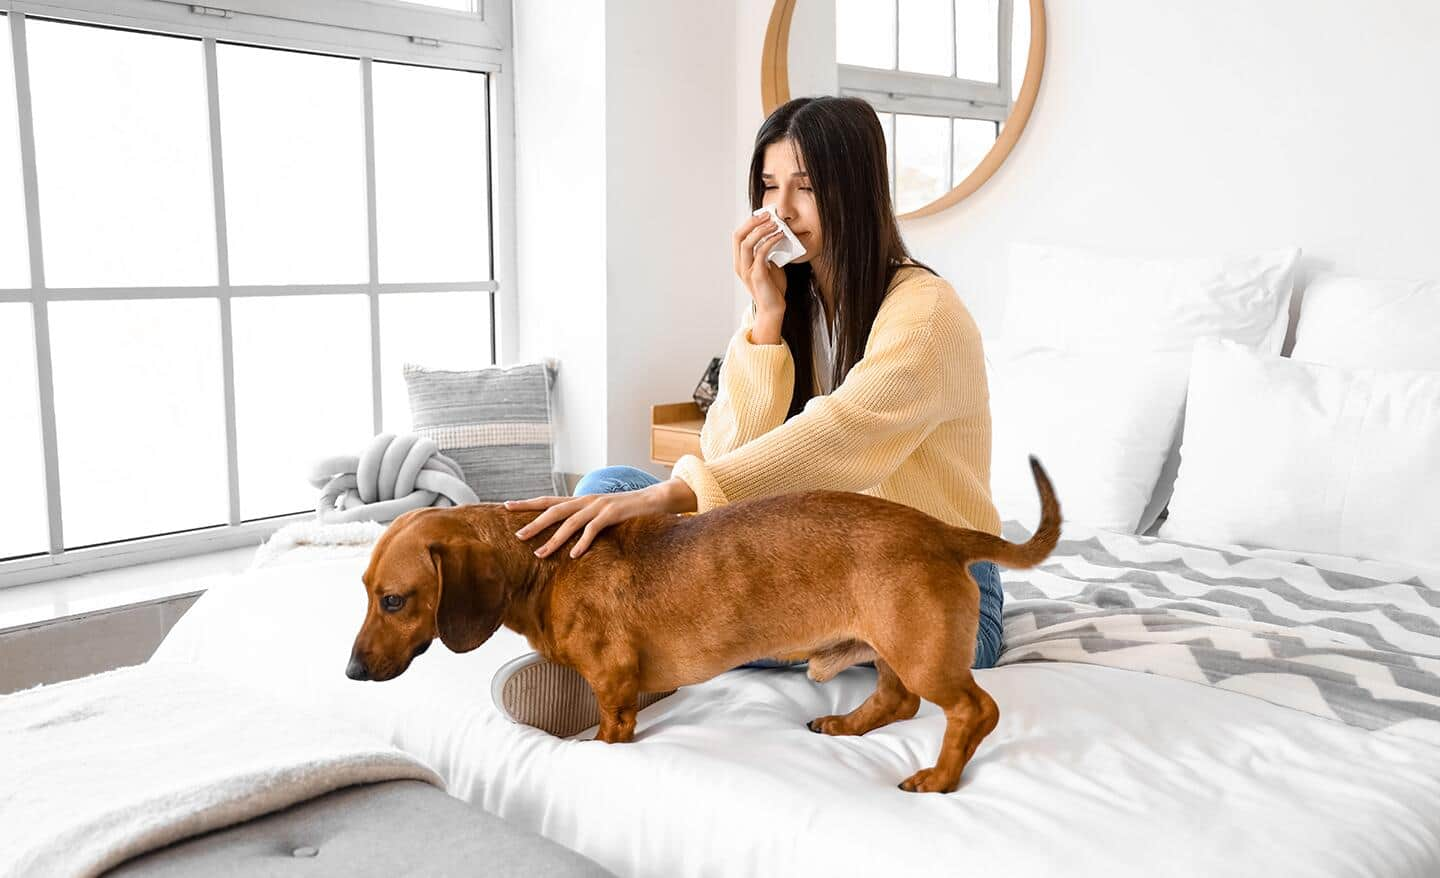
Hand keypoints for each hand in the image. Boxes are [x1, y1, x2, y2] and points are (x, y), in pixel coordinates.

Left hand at [506, 479, 697, 558]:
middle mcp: (587, 500)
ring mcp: (599, 506)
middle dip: (534, 522)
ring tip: (540, 553)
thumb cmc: (628, 511)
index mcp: (582, 500)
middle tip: (517, 535)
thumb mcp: (602, 514)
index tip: (506, 506)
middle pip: (554, 510)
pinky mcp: (613, 514)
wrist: (656, 499)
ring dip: (554, 538)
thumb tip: (568, 536)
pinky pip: (594, 529)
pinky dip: (583, 542)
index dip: (528, 503)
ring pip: (570, 521)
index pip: (549, 500)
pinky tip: (575, 555)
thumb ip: (585, 521)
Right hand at [733, 213, 788, 316]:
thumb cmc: (772, 287)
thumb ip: (767, 252)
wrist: (773, 308)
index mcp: (740, 261)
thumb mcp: (768, 265)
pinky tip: (780, 236)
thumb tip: (775, 235)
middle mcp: (740, 265)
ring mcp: (746, 271)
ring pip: (747, 243)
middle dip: (752, 222)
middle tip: (768, 215)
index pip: (738, 236)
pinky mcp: (756, 275)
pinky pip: (761, 253)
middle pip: (738, 236)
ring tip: (775, 224)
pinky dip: (770, 241)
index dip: (749, 223)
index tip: (763, 215)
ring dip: (762, 230)